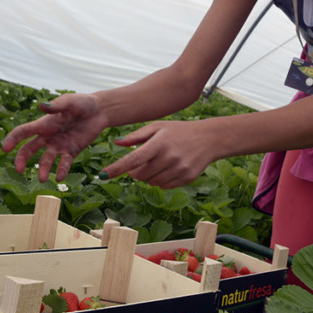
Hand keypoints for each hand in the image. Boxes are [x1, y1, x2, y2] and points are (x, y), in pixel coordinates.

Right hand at [1, 93, 107, 181]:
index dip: (13, 139)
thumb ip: (57, 106)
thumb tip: (42, 106)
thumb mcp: (69, 102)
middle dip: (22, 159)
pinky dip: (61, 170)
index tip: (5, 149)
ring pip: (46, 160)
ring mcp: (59, 145)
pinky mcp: (71, 151)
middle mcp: (48, 136)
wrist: (100, 111)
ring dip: (43, 169)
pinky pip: (64, 163)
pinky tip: (60, 177)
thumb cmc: (82, 103)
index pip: (23, 132)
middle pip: (29, 149)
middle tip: (19, 170)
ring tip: (43, 179)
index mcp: (43, 123)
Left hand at [101, 120, 215, 188]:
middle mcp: (168, 157)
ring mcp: (178, 169)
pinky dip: (160, 180)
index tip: (102, 175)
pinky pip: (164, 186)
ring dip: (148, 176)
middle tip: (139, 163)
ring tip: (157, 163)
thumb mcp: (158, 127)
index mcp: (159, 143)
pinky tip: (168, 168)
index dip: (116, 168)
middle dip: (134, 172)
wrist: (209, 138)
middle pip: (140, 175)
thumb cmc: (179, 131)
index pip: (133, 159)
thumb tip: (117, 142)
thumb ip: (137, 136)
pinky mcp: (186, 178)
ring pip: (151, 182)